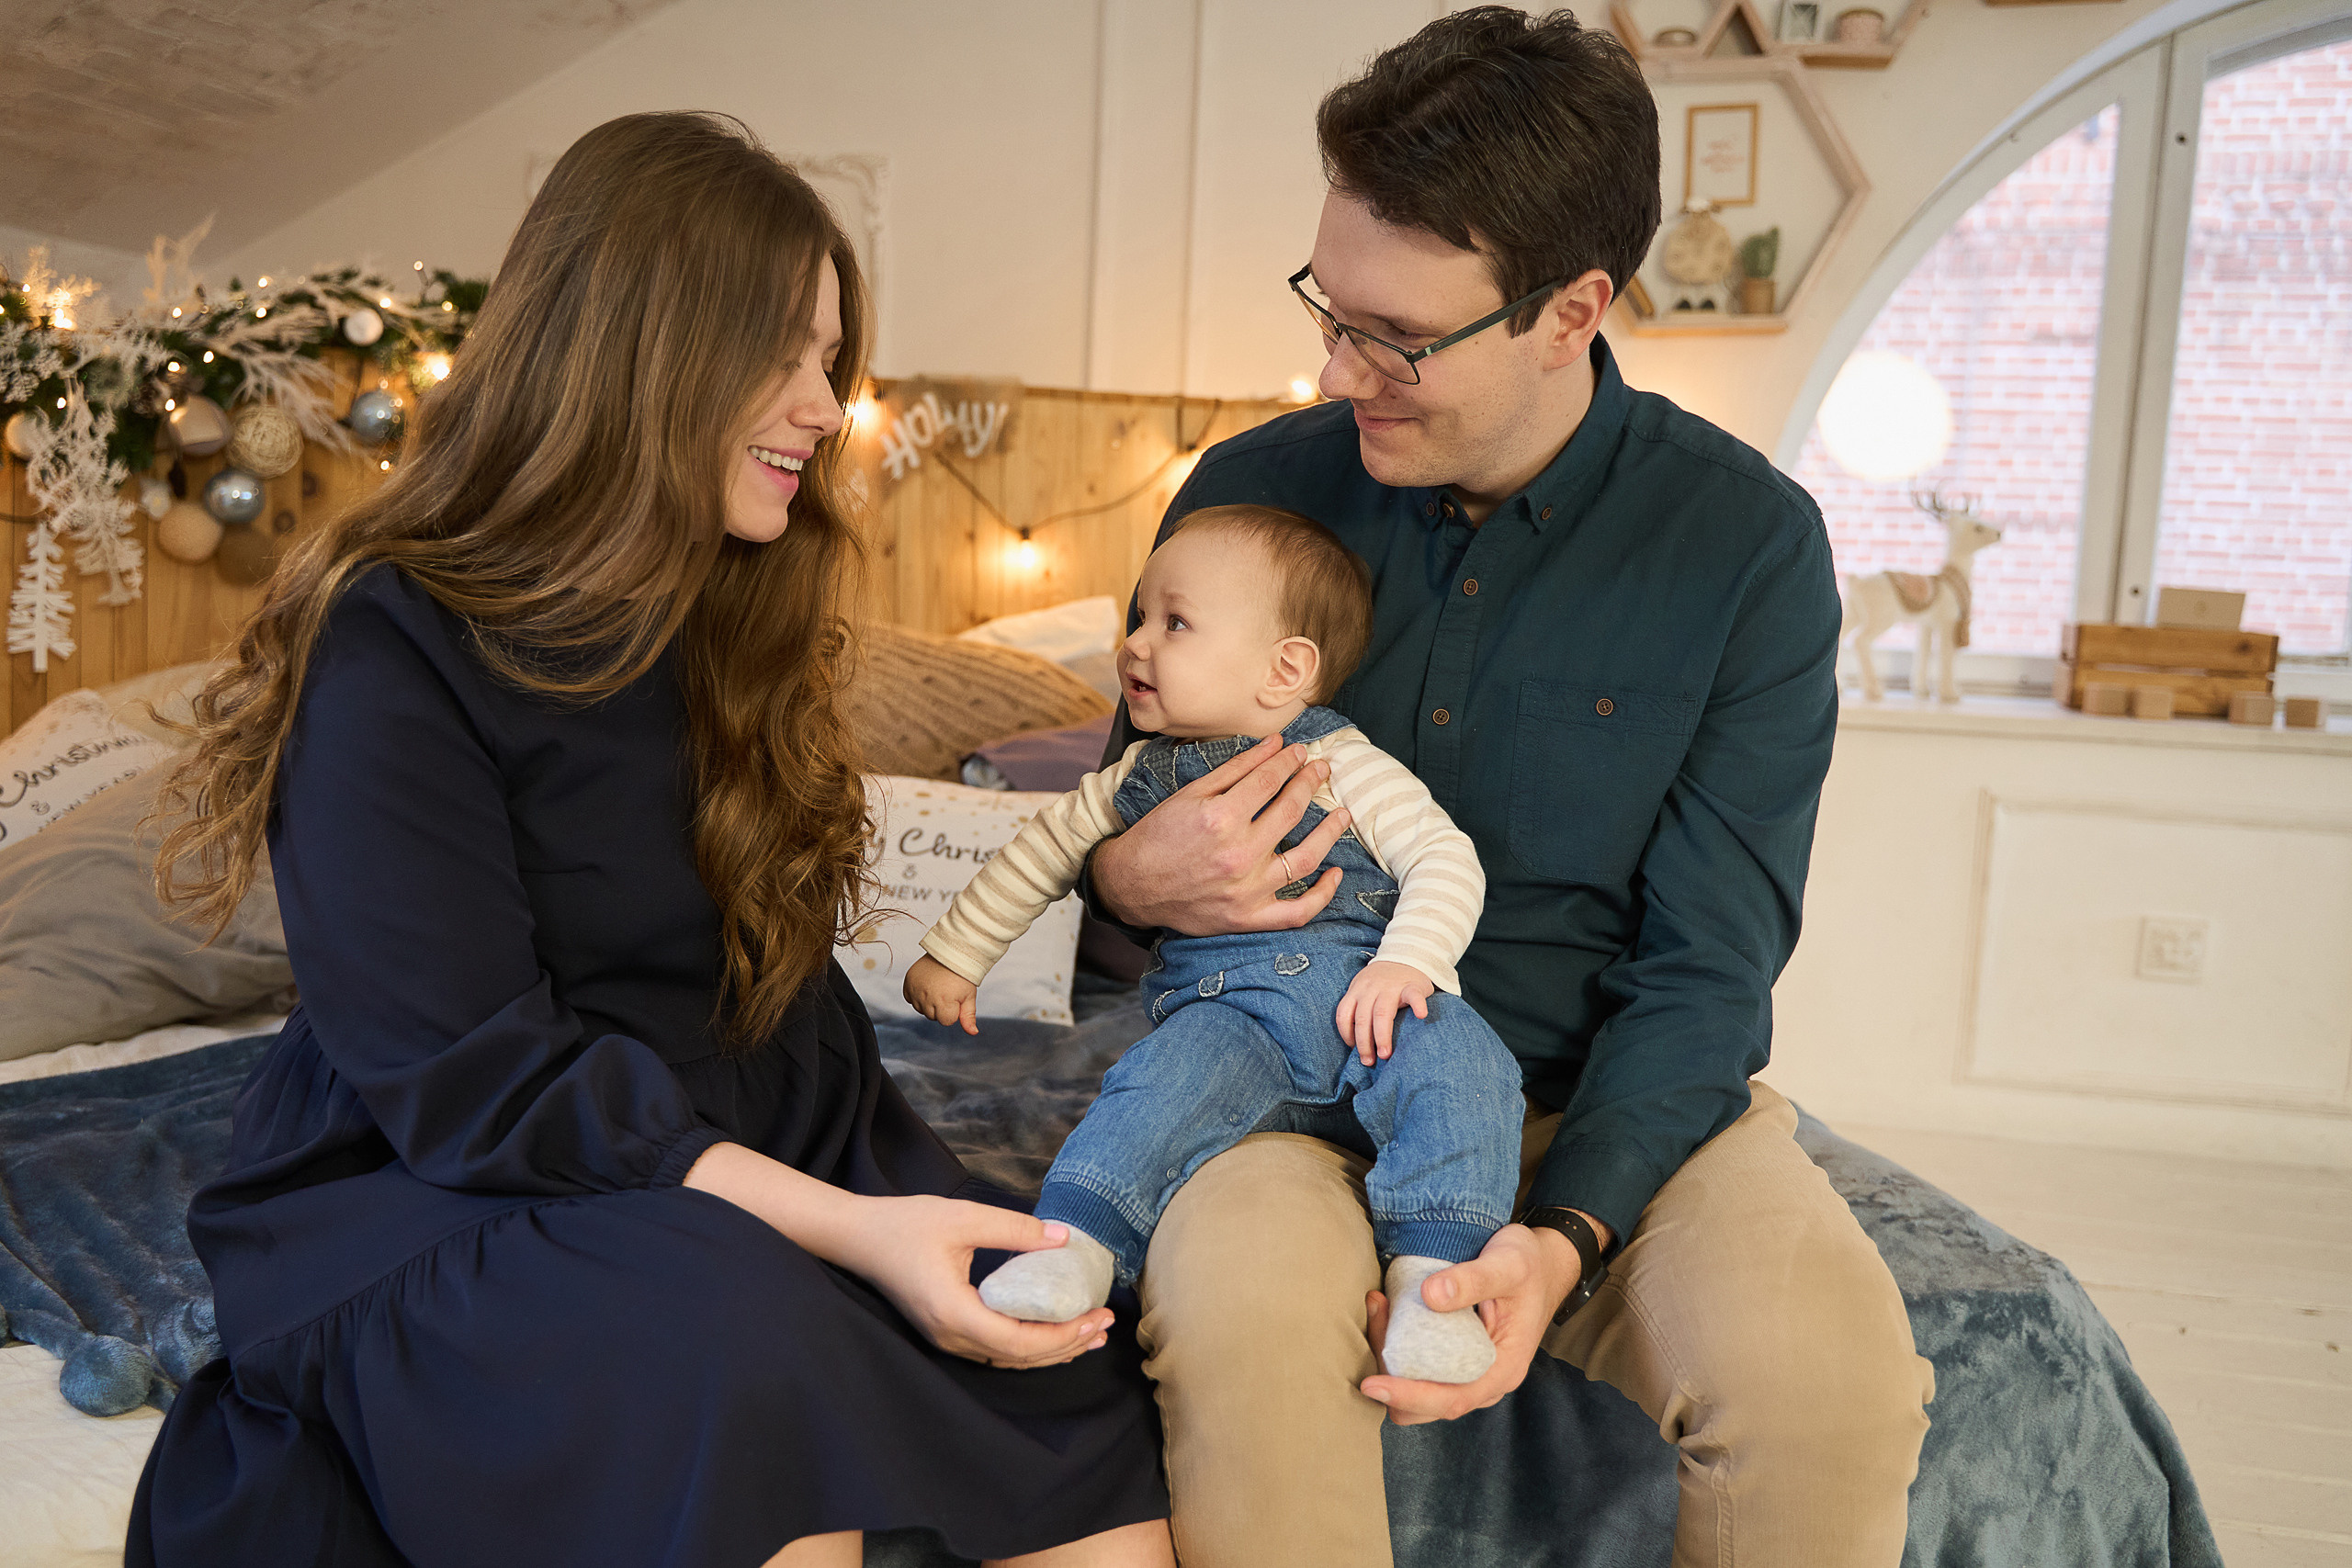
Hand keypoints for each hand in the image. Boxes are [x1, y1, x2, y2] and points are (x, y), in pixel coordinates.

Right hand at [835, 1197, 1114, 1368]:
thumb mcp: (963, 1218)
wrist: (858, 1238)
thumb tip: (1064, 1239)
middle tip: (1106, 1325)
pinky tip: (1051, 1333)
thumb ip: (1014, 1229)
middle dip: (1067, 1344)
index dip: (1063, 1336)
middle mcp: (951, 1336)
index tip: (1095, 1316)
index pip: (1020, 1342)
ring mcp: (946, 1339)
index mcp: (954, 1313)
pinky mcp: (946, 1332)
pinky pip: (995, 1350)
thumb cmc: (905, 1225)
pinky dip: (1029, 1346)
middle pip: (1019, 1358)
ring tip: (1090, 1335)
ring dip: (1051, 1349)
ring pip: (1008, 1359)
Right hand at [904, 954, 977, 1034]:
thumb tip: (973, 1033)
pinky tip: (927, 985)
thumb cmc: (962, 976)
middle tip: (947, 990)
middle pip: (932, 1016)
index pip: (946, 1021)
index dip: (953, 1011)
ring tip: (938, 987)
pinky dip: (917, 995)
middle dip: (941, 1007)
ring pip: (920, 1009)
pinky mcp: (908, 982)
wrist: (950, 952)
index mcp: (944, 1002)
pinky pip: (909, 998)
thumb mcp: (969, 997)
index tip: (956, 997)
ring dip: (928, 1002)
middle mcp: (927, 997)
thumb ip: (968, 1017)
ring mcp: (916, 989)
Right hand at [1091, 734, 1351, 935]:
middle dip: (1310, 783)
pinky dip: (1322, 895)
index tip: (1301, 752)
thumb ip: (1237, 768)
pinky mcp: (1248, 917)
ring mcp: (1246, 890)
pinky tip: (1335, 874)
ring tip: (1342, 813)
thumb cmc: (1159, 835)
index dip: (1290, 762)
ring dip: (1329, 833)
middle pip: (1290, 811)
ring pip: (1304, 859)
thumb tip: (1276, 744)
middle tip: (1322, 769)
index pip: (1269, 781)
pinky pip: (1297, 912)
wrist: (1132, 886)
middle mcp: (1237, 854)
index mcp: (1220, 818)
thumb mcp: (1191, 793)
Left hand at [1336, 960, 1433, 1064]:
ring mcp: (1392, 986)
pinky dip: (1417, 1005)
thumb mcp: (1364, 989)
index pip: (1344, 1014)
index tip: (1353, 1049)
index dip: (1346, 1034)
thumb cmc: (1382, 982)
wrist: (1406, 955)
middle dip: (1363, 1043)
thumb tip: (1354, 1043)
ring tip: (1385, 1053)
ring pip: (1382, 1013)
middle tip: (1368, 1061)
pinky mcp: (1412, 985)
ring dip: (1382, 1035)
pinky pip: (1413, 995)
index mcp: (1357, 990)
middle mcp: (1371, 988)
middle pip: (1362, 1018)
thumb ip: (1358, 1008)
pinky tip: (1421, 1015)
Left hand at [1359, 1221, 1589, 1423]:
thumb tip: (1430, 1296)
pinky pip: (1418, 1367)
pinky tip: (1388, 1307)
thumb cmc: (1529, 1265)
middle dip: (1390, 1373)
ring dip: (1388, 1357)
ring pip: (1416, 1387)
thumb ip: (1473, 1279)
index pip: (1450, 1401)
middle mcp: (1484, 1380)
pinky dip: (1396, 1344)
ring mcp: (1468, 1372)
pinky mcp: (1454, 1358)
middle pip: (1424, 1405)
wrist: (1543, 1264)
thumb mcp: (1509, 1264)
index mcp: (1502, 1370)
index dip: (1408, 1397)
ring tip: (1379, 1304)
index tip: (1371, 1384)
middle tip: (1379, 1314)